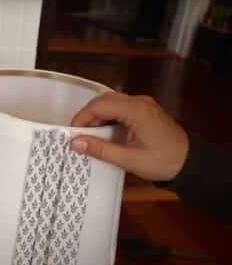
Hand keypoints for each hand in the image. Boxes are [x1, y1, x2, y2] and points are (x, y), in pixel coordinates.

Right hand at [70, 92, 188, 180]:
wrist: (191, 163)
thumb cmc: (164, 161)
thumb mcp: (129, 159)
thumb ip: (100, 149)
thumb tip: (75, 143)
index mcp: (136, 110)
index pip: (100, 105)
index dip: (82, 118)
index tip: (72, 133)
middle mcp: (139, 101)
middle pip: (104, 101)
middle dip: (88, 116)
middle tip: (79, 135)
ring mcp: (143, 104)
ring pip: (110, 103)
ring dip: (98, 117)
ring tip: (90, 136)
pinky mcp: (144, 110)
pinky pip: (120, 108)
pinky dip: (108, 118)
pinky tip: (105, 133)